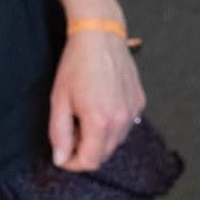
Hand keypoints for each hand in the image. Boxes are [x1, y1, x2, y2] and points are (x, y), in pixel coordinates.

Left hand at [49, 29, 144, 170]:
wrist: (100, 35)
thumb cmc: (77, 64)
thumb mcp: (59, 100)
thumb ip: (59, 134)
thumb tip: (61, 158)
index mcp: (99, 121)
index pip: (89, 162)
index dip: (72, 163)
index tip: (63, 153)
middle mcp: (121, 120)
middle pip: (103, 155)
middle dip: (85, 150)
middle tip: (71, 129)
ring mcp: (133, 111)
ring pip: (116, 141)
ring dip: (99, 138)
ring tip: (86, 114)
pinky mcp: (139, 102)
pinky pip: (126, 125)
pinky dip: (112, 124)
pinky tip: (101, 104)